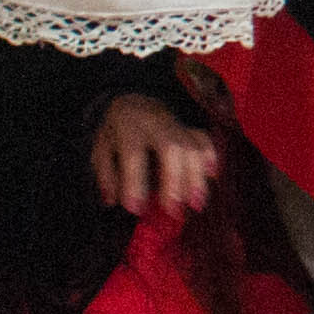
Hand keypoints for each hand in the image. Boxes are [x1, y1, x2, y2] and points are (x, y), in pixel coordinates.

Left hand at [90, 90, 224, 215]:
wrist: (133, 102)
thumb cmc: (116, 132)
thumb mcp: (101, 149)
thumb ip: (106, 175)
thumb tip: (113, 200)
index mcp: (127, 127)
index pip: (133, 154)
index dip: (135, 183)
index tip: (136, 209)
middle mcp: (154, 123)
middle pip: (170, 148)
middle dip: (175, 181)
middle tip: (174, 210)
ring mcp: (175, 124)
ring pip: (192, 146)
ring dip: (196, 177)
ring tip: (196, 204)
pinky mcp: (189, 127)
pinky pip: (204, 139)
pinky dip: (210, 157)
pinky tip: (212, 176)